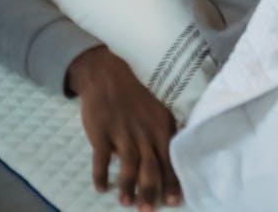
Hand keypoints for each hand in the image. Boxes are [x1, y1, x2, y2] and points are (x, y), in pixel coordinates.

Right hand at [67, 46, 181, 210]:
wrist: (109, 78)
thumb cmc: (137, 99)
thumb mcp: (159, 113)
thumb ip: (165, 136)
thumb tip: (174, 162)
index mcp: (162, 127)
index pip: (170, 158)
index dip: (172, 181)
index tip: (175, 201)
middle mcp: (145, 132)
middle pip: (151, 166)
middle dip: (151, 190)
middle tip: (150, 211)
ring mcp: (123, 133)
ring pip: (129, 165)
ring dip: (127, 186)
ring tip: (127, 203)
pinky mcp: (102, 133)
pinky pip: (102, 158)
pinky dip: (101, 174)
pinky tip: (102, 188)